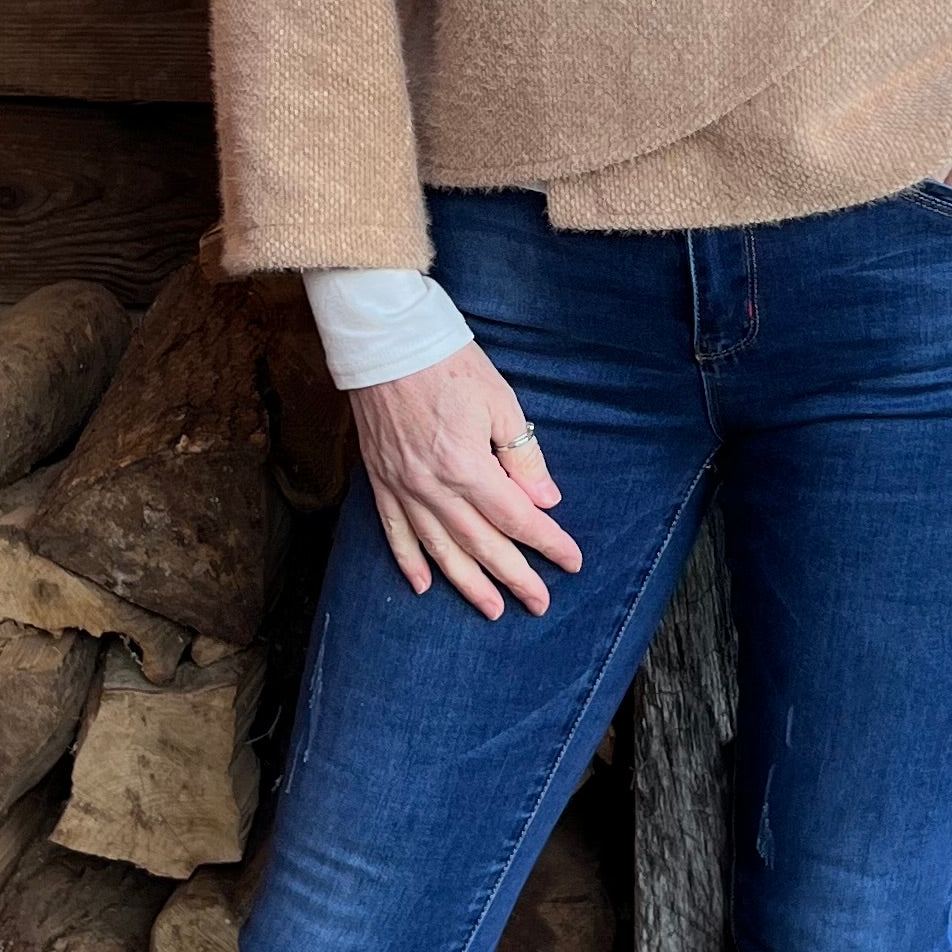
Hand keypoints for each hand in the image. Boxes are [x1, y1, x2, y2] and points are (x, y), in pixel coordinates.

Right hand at [351, 341, 583, 620]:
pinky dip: (408, 562)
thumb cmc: (448, 364)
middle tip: (539, 603)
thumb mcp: (499, 402)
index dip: (547, 543)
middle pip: (480, 543)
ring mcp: (403, 486)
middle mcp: (432, 486)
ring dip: (467, 583)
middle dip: (513, 576)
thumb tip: (544, 502)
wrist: (386, 341)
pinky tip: (423, 586)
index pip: (515, 517)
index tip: (570, 561)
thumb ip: (522, 458)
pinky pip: (394, 531)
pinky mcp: (381, 480)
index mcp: (466, 466)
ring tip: (491, 609)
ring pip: (438, 548)